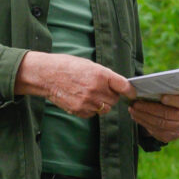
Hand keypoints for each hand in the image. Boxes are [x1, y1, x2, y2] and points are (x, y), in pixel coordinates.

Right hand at [17, 51, 134, 118]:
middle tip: (101, 90)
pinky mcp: (79, 110)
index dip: (130, 91)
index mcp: (101, 75)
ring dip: (102, 103)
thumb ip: (105, 76)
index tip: (132, 94)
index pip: (124, 86)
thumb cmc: (67, 66)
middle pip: (115, 100)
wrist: (46, 75)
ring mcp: (88, 101)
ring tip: (91, 94)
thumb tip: (119, 86)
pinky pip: (93, 114)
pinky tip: (82, 99)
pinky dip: (91, 109)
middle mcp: (96, 89)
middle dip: (111, 96)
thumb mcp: (89, 65)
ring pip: (105, 109)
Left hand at [129, 91, 178, 144]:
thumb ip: (165, 90)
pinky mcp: (169, 136)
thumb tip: (146, 87)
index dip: (173, 100)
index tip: (162, 97)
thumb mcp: (173, 93)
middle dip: (148, 109)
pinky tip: (136, 117)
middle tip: (136, 104)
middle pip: (166, 114)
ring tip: (133, 110)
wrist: (176, 116)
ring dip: (143, 116)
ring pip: (158, 123)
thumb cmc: (171, 99)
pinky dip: (144, 123)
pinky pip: (155, 131)